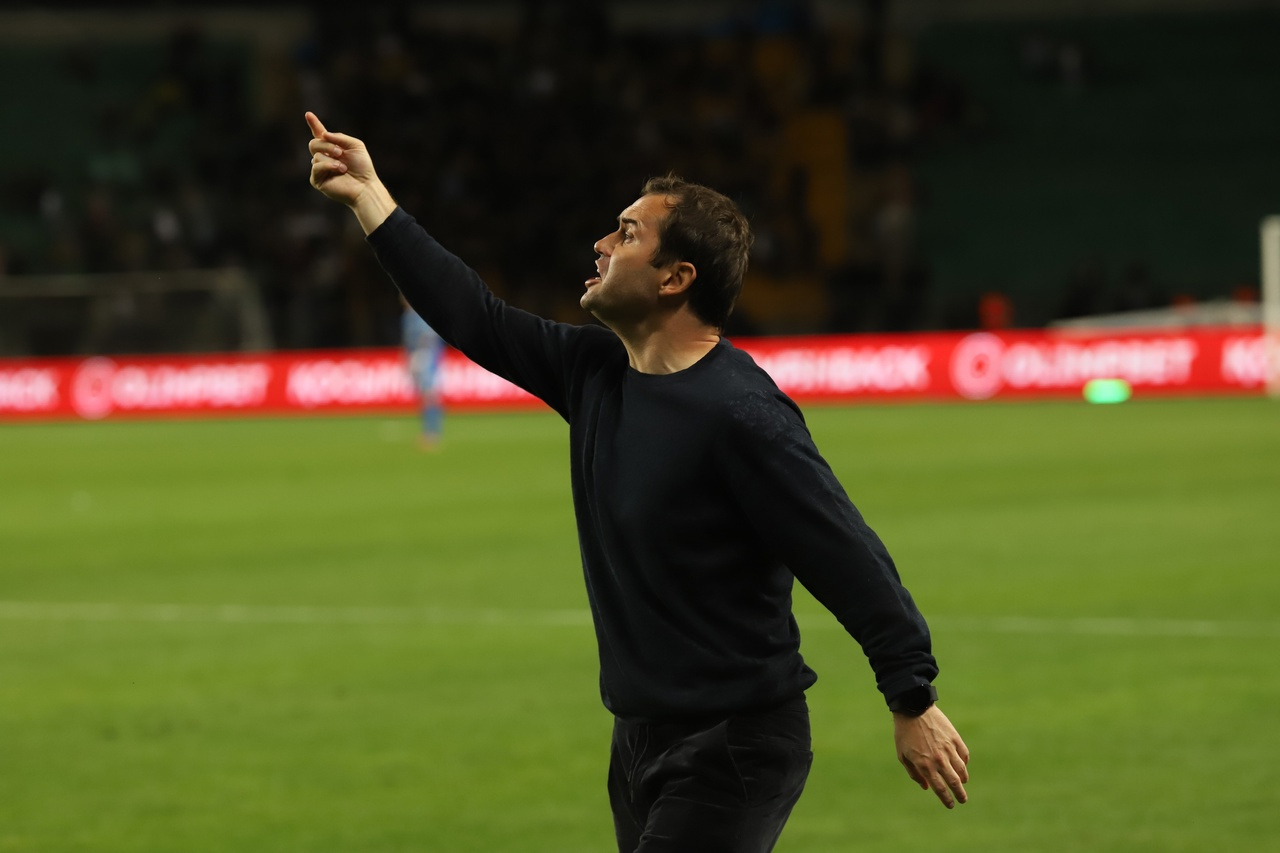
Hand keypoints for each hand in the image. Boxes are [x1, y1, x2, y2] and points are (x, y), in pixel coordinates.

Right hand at [305, 112, 395, 233]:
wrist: (365, 186)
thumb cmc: (362, 167)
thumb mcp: (355, 145)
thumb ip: (340, 137)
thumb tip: (323, 135)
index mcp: (333, 148)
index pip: (320, 134)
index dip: (314, 124)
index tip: (308, 114)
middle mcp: (324, 157)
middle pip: (314, 143)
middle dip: (327, 145)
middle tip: (340, 152)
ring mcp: (319, 169)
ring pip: (316, 154)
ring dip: (331, 158)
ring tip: (343, 167)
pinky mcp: (317, 180)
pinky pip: (316, 166)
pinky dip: (328, 166)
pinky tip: (339, 170)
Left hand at [893, 704, 969, 808]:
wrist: (913, 709)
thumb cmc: (904, 733)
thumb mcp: (902, 755)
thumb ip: (914, 773)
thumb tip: (926, 787)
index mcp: (924, 765)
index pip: (939, 788)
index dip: (946, 799)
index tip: (950, 805)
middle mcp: (938, 759)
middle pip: (954, 782)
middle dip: (960, 794)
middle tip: (963, 800)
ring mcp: (948, 749)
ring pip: (961, 770)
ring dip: (963, 779)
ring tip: (963, 783)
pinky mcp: (955, 738)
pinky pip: (964, 755)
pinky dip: (964, 763)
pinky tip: (962, 765)